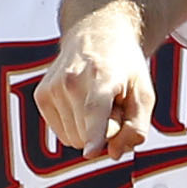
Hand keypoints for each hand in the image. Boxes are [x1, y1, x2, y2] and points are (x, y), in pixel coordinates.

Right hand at [34, 6, 159, 163]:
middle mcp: (71, 80)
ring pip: (73, 139)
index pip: (96, 111)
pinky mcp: (41, 95)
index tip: (90, 152)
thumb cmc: (124, 67)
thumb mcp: (144, 93)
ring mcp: (52, 87)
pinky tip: (81, 103)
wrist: (95, 34)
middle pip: (88, 134)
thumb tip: (113, 154)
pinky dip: (75, 126)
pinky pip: (62, 134)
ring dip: (88, 129)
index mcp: (102, 76)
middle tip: (113, 105)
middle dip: (104, 131)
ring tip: (97, 101)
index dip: (95, 135)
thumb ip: (137, 127)